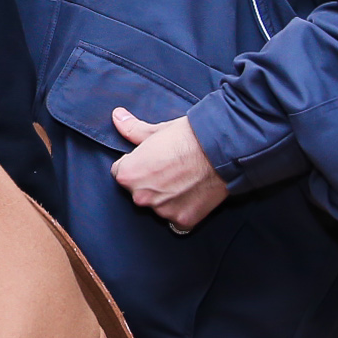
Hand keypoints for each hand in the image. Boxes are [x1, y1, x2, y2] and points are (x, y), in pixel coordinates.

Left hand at [109, 111, 228, 231]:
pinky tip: (193, 193)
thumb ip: (132, 129)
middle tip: (171, 169)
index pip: (121, 174)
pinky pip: (177, 218)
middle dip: (150, 183)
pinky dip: (184, 209)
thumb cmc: (188, 136)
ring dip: (167, 198)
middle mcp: (140, 196)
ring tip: (184, 180)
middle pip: (139, 192)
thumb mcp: (156, 130)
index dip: (138, 165)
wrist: (221, 149)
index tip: (153, 161)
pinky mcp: (183, 220)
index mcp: (128, 175)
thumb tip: (117, 116)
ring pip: (159, 206)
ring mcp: (162, 211)